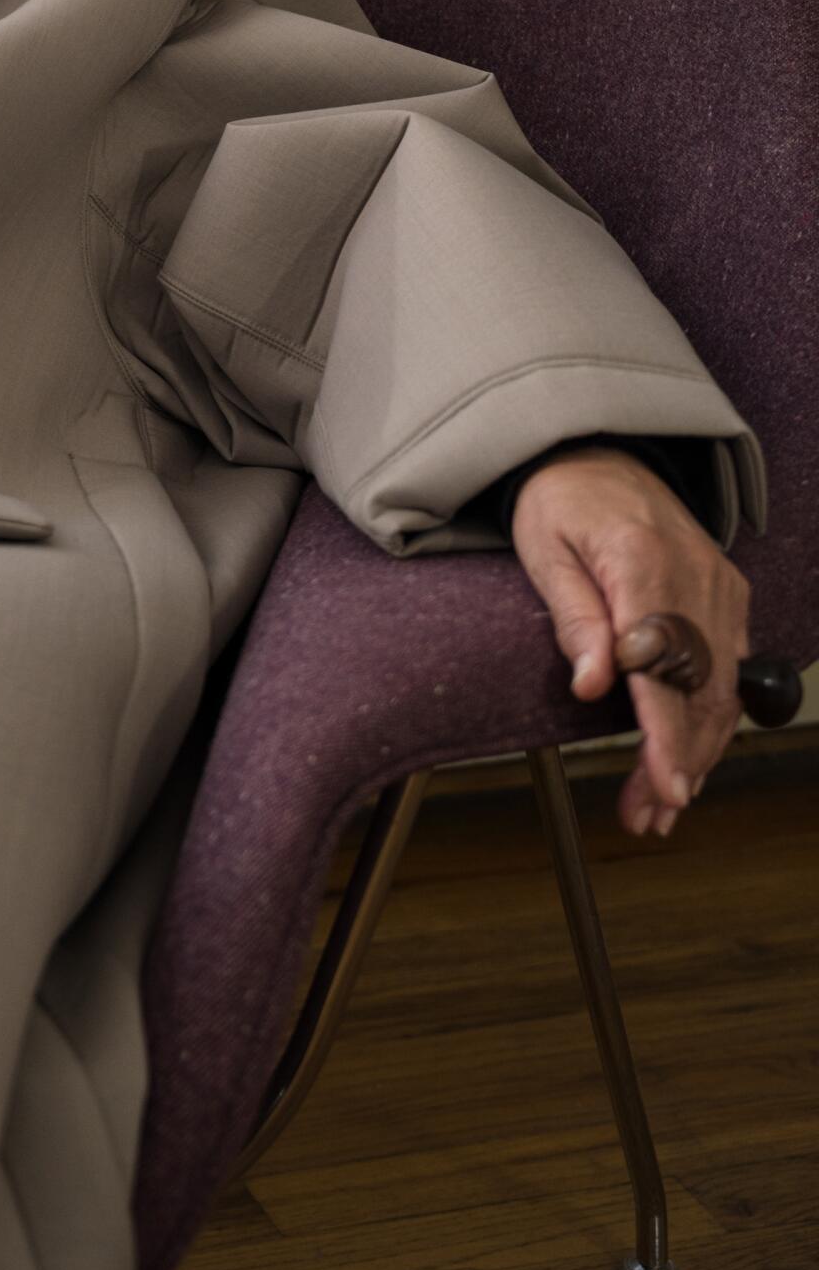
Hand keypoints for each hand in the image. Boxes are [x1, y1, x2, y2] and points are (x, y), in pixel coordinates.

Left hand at [509, 446, 749, 838]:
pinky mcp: (725, 595)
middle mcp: (695, 577)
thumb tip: (592, 685)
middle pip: (700, 692)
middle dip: (678, 763)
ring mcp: (718, 587)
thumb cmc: (561, 501)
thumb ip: (572, 617)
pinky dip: (709, 720)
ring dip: (695, 754)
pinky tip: (684, 758)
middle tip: (648, 815)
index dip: (667, 735)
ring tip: (658, 804)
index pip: (664, 668)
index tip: (667, 786)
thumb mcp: (543, 550)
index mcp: (643, 562)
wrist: (597, 454)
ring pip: (722, 691)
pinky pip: (727, 670)